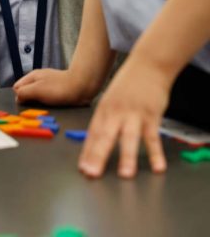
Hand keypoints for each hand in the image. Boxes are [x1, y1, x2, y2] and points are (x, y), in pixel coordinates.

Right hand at [13, 68, 92, 105]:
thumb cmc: (59, 88)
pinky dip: (49, 101)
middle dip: (30, 99)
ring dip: (40, 101)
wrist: (83, 86)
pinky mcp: (58, 89)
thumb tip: (17, 98)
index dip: (20, 96)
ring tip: (48, 104)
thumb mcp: (36, 90)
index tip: (28, 103)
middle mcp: (39, 78)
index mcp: (32, 76)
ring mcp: (49, 83)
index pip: (17, 87)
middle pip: (27, 91)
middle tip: (38, 105)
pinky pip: (48, 96)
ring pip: (38, 94)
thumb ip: (23, 93)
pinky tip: (55, 103)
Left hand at [77, 60, 170, 177]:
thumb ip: (105, 120)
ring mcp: (133, 114)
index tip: (82, 169)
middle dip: (97, 156)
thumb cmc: (127, 85)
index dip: (87, 152)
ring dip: (126, 157)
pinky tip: (157, 167)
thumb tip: (96, 140)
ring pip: (128, 138)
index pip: (92, 135)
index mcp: (103, 111)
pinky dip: (155, 152)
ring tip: (125, 175)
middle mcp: (115, 113)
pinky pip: (153, 137)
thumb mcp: (110, 100)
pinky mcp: (151, 115)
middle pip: (104, 137)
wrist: (147, 65)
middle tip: (91, 173)